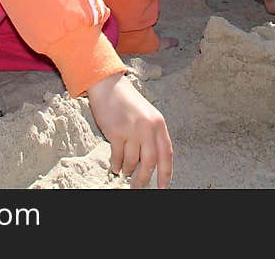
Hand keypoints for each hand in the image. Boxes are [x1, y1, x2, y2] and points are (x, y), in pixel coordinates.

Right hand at [87, 73, 172, 188]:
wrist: (108, 85)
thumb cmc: (127, 101)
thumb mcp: (147, 115)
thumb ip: (152, 135)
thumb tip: (152, 164)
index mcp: (159, 123)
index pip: (166, 154)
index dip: (166, 174)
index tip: (163, 187)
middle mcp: (148, 127)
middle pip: (150, 163)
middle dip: (144, 179)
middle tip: (139, 187)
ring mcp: (132, 130)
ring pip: (132, 162)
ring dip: (128, 170)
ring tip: (124, 171)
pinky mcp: (116, 132)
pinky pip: (117, 157)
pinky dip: (116, 164)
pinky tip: (115, 166)